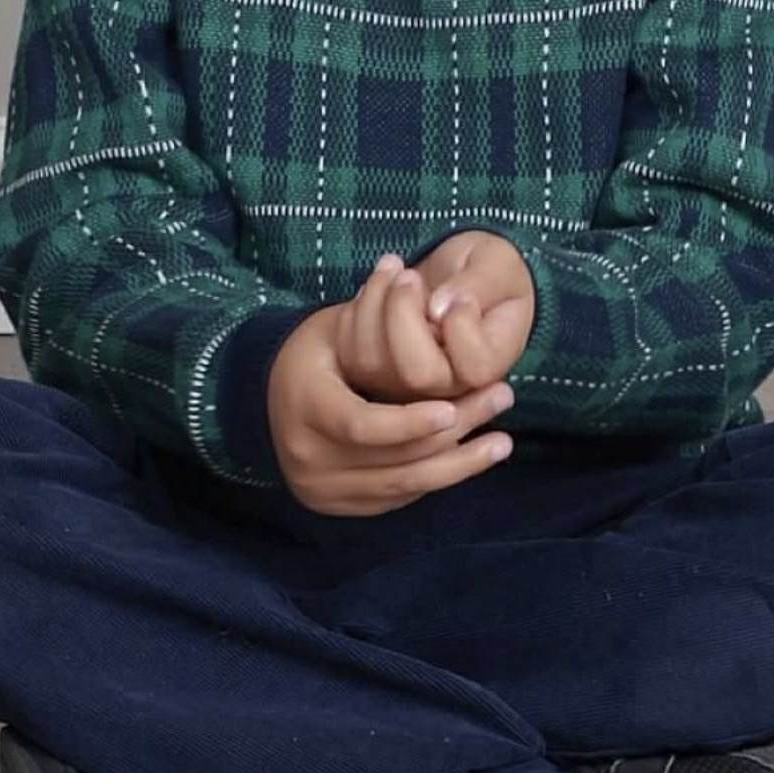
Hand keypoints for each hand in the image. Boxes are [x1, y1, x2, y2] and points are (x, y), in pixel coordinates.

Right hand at [267, 303, 515, 516]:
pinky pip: (399, 497)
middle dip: (454, 433)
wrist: (271, 404)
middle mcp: (311, 460)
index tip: (451, 409)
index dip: (409, 422)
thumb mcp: (330, 328)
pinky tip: (473, 458)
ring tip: (502, 442)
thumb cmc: (312, 356)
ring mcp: (326, 490)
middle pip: (394, 459)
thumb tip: (400, 266)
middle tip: (499, 399)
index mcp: (306, 409)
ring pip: (403, 486)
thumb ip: (370, 309)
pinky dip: (438, 479)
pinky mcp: (343, 507)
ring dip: (459, 465)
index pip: (362, 425)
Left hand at [334, 233, 535, 407]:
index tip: (463, 293)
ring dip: (375, 301)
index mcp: (490, 364)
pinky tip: (382, 279)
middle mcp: (448, 386)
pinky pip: (350, 347)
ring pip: (373, 360)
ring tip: (395, 265)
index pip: (473, 368)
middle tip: (410, 275)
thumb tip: (437, 310)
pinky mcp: (374, 370)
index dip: (461, 325)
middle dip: (402, 312)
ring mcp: (407, 383)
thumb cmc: (487, 269)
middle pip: (416, 373)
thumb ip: (479, 285)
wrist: (456, 272)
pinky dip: (357, 305)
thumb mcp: (498, 263)